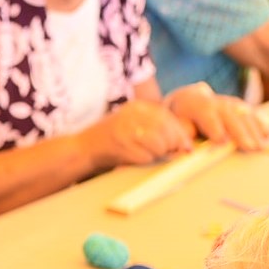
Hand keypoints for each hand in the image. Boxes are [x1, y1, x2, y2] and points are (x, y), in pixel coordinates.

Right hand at [80, 100, 194, 170]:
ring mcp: (126, 128)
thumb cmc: (111, 141)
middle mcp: (132, 114)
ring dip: (159, 155)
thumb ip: (156, 131)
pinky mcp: (121, 144)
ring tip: (148, 156)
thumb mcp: (133, 126)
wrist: (82, 149)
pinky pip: (146, 156)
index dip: (180, 134)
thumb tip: (184, 145)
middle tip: (174, 155)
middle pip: (166, 130)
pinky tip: (136, 159)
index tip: (187, 147)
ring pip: (159, 144)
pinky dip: (146, 161)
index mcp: (137, 107)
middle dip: (173, 145)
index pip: (167, 118)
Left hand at [166, 82, 268, 150]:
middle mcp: (213, 100)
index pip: (205, 113)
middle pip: (228, 113)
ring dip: (254, 128)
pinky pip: (250, 112)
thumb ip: (182, 137)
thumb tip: (187, 149)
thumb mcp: (174, 127)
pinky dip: (260, 121)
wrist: (186, 102)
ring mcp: (227, 101)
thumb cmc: (179, 120)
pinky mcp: (238, 106)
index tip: (221, 141)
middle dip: (240, 130)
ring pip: (242, 111)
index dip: (214, 126)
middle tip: (250, 147)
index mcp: (193, 103)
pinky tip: (268, 132)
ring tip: (262, 144)